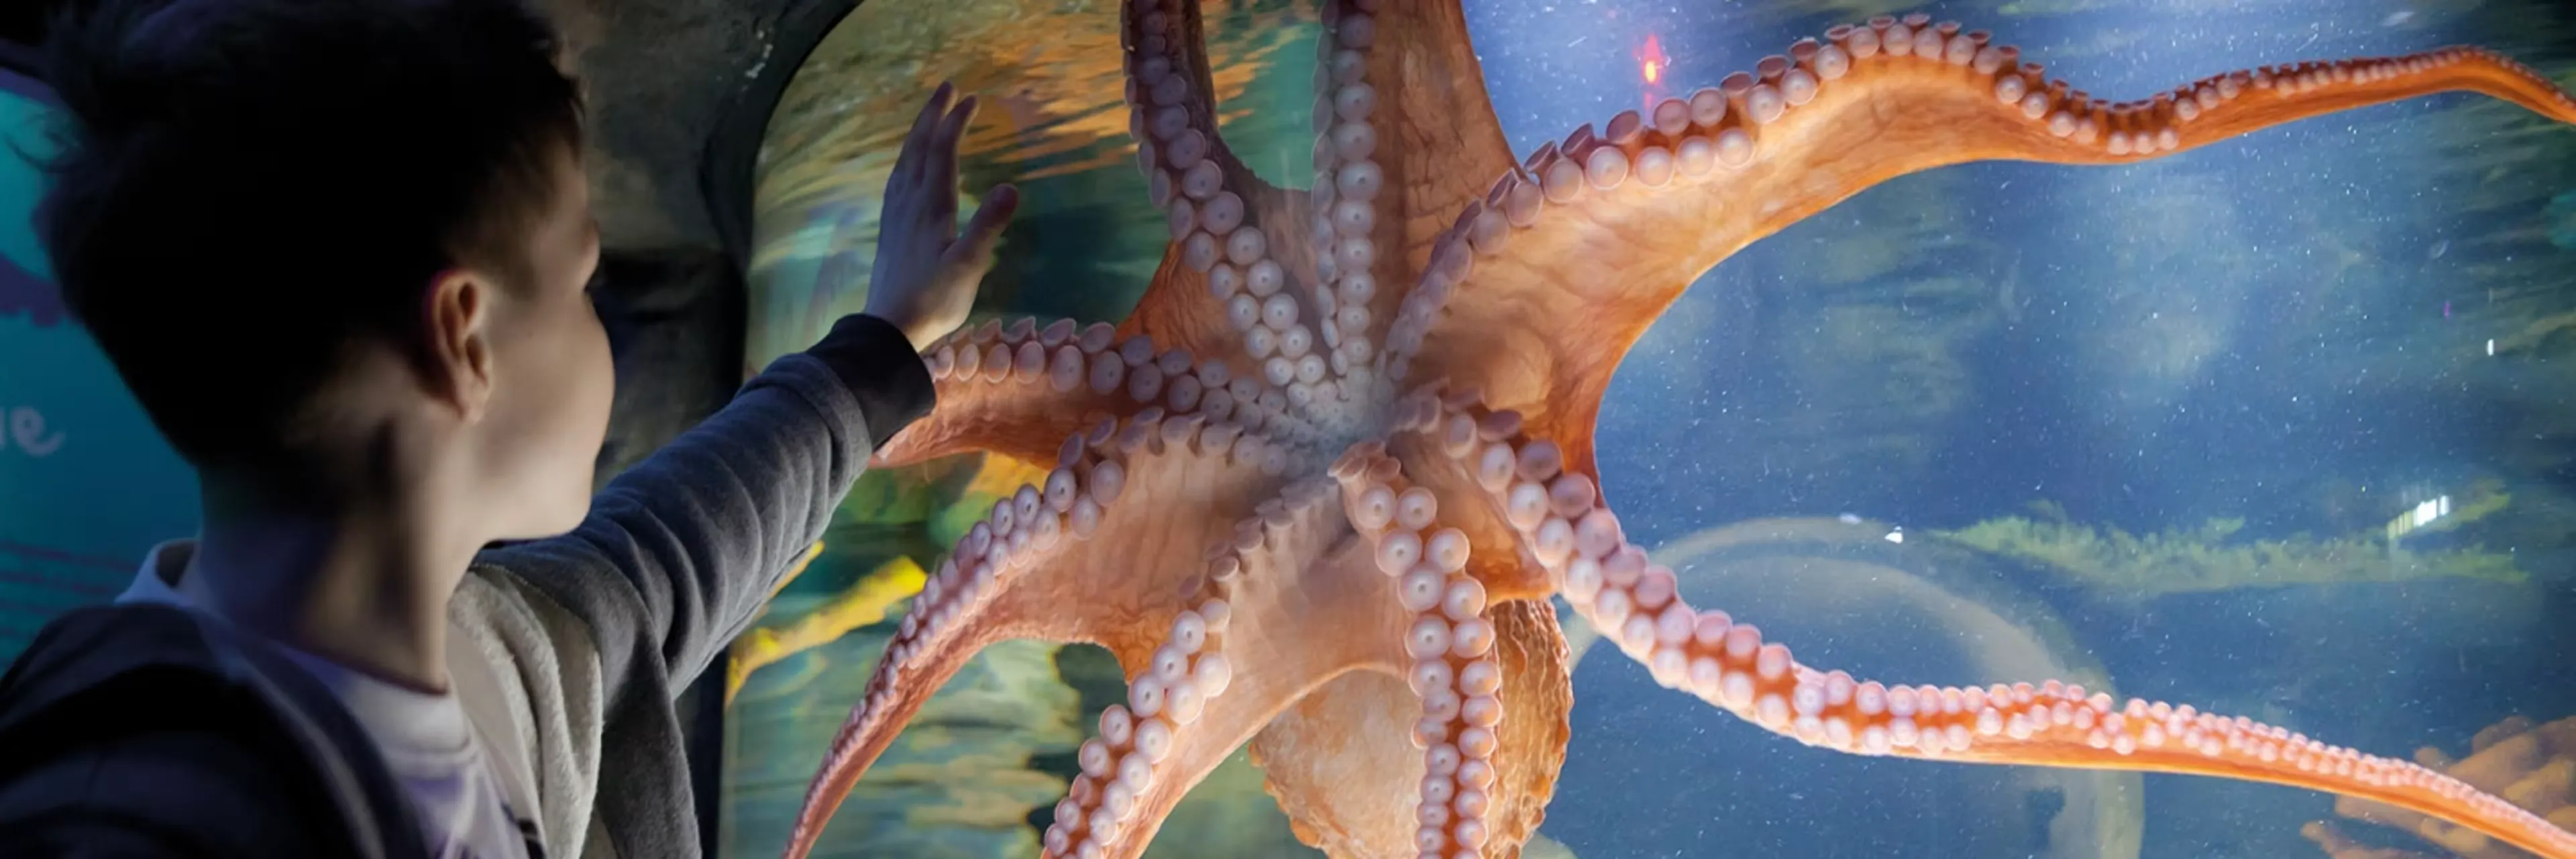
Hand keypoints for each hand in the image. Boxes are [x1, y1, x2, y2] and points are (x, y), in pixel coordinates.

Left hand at [862, 81, 1019, 352]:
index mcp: (932, 206)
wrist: (889, 329)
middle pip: (919, 148)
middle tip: (948, 88)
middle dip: (933, 116)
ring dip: (918, 133)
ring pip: (905, 161)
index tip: (972, 99)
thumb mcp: (968, 266)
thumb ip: (988, 226)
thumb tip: (1011, 188)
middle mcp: (910, 202)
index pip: (943, 153)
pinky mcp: (890, 229)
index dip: (956, 123)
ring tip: (929, 116)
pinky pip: (896, 180)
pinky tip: (906, 166)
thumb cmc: (934, 300)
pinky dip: (906, 160)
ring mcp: (896, 214)